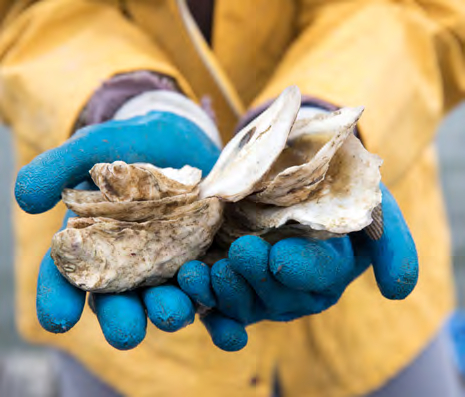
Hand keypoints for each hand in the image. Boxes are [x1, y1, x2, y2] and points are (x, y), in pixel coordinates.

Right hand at [16, 111, 219, 349]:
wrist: (181, 138)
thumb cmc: (130, 142)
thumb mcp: (93, 146)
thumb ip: (59, 166)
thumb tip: (24, 199)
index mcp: (92, 244)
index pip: (66, 277)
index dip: (58, 299)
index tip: (58, 318)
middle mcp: (127, 264)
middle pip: (118, 300)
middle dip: (122, 318)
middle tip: (126, 332)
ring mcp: (167, 264)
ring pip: (164, 298)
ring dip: (169, 311)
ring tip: (174, 312)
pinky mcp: (203, 259)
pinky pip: (208, 288)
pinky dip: (216, 305)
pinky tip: (225, 318)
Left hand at [178, 184, 418, 350]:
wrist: (290, 166)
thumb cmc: (334, 180)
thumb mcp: (373, 199)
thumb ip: (391, 240)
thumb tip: (398, 291)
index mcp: (329, 271)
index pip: (320, 275)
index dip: (301, 270)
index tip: (281, 257)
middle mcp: (294, 288)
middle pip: (276, 295)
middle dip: (257, 277)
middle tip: (239, 254)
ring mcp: (259, 287)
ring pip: (241, 302)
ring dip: (221, 291)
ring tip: (199, 273)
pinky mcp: (229, 280)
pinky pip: (214, 299)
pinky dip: (201, 299)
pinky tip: (187, 285)